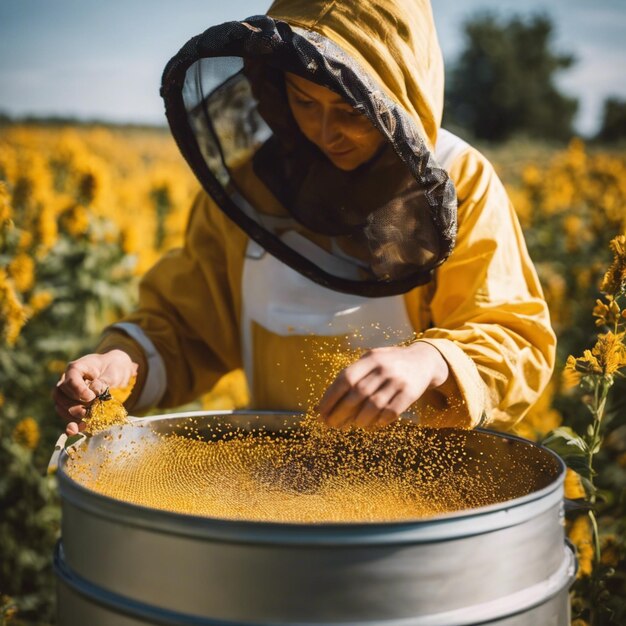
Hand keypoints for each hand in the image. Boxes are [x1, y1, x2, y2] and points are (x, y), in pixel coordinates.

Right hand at [54, 350, 137, 435]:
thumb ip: (104, 381)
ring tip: (87, 419)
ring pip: (60, 406)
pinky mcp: (71, 405)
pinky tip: (80, 429)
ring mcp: (67, 393)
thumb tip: (94, 390)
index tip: (91, 397)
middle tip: (89, 410)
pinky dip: (72, 424)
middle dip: (74, 405)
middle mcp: (67, 380)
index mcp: (77, 368)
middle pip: (60, 394)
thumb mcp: (113, 371)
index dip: (78, 390)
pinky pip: (66, 415)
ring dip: (72, 415)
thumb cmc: (113, 368)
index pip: (70, 380)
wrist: (115, 372)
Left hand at [317, 341, 448, 429]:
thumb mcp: (370, 361)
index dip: (331, 397)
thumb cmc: (388, 364)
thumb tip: (321, 406)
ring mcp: (398, 380)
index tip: (320, 412)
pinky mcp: (411, 392)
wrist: (424, 360)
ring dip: (360, 419)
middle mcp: (383, 367)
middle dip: (341, 412)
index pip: (345, 378)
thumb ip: (349, 378)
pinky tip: (373, 424)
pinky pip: (392, 412)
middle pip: (357, 393)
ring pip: (374, 405)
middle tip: (331, 424)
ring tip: (354, 424)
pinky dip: (380, 421)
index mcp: (370, 358)